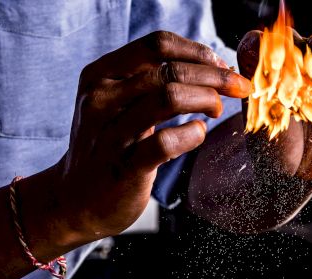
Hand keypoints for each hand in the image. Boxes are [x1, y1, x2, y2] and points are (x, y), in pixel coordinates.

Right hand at [53, 30, 250, 242]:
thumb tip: (205, 67)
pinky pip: (167, 142)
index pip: (157, 46)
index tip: (222, 64)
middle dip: (214, 75)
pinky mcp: (125, 168)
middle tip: (236, 88)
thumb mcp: (115, 105)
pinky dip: (192, 134)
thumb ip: (148, 84)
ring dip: (206, 99)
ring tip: (216, 109)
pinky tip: (199, 133)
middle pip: (169, 69)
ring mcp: (111, 134)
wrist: (75, 200)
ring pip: (169, 98)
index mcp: (100, 76)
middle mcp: (101, 99)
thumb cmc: (106, 148)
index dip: (198, 52)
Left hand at [237, 23, 311, 184]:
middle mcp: (290, 69)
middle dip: (297, 48)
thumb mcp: (255, 111)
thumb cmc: (271, 147)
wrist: (294, 173)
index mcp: (265, 74)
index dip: (264, 42)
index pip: (262, 42)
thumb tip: (258, 38)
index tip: (268, 52)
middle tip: (298, 70)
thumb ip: (257, 76)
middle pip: (295, 38)